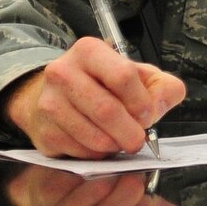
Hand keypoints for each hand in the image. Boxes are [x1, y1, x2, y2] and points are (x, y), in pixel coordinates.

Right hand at [1, 38, 184, 158]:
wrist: (61, 95)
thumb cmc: (106, 84)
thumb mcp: (141, 76)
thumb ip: (163, 87)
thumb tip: (157, 107)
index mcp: (89, 51)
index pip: (122, 76)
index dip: (141, 101)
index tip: (148, 115)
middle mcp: (63, 72)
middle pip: (106, 109)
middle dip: (130, 131)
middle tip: (139, 140)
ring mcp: (48, 102)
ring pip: (92, 135)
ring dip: (114, 145)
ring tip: (121, 141)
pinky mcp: (43, 130)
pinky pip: (78, 151)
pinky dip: (97, 154)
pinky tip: (101, 144)